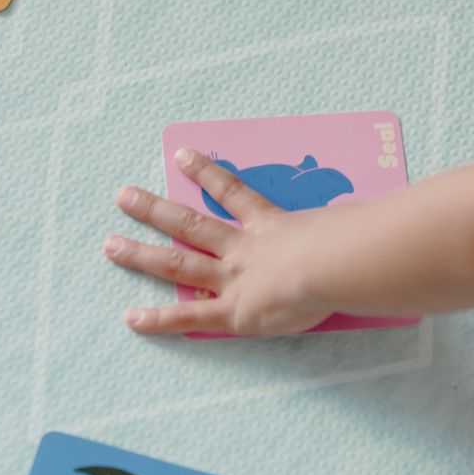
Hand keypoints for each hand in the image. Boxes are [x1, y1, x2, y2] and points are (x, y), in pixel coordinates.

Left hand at [103, 149, 334, 336]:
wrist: (333, 264)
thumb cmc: (349, 240)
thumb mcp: (346, 220)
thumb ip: (344, 219)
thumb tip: (363, 217)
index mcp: (269, 225)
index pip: (232, 192)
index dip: (207, 173)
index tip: (181, 155)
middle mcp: (242, 249)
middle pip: (190, 224)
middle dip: (154, 210)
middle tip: (123, 196)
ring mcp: (233, 279)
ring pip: (179, 264)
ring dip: (142, 255)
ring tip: (110, 245)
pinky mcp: (232, 312)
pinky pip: (190, 316)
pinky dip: (160, 319)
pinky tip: (131, 319)